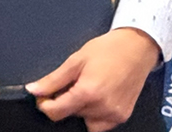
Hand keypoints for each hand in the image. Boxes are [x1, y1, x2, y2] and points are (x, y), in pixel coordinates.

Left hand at [27, 27, 160, 131]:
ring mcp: (114, 115)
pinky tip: (98, 96)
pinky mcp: (122, 117)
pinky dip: (94, 114)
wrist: (138, 47)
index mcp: (88, 93)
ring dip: (80, 109)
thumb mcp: (76, 60)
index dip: (45, 105)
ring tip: (88, 87)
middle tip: (73, 83)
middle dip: (65, 102)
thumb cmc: (109, 49)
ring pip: (84, 120)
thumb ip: (53, 80)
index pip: (55, 113)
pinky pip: (100, 124)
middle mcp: (102, 108)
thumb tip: (34, 90)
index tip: (44, 96)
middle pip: (70, 116)